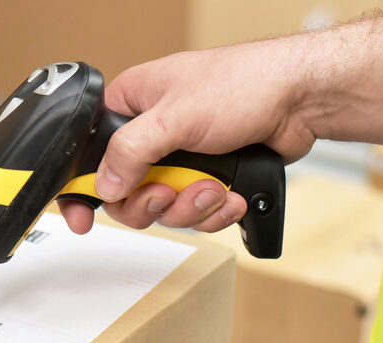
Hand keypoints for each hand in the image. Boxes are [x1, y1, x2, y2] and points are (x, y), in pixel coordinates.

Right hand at [59, 38, 317, 234]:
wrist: (302, 99)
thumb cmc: (245, 82)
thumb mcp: (174, 116)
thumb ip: (130, 151)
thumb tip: (104, 185)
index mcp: (131, 106)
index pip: (90, 154)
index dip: (82, 189)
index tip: (80, 219)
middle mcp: (151, 134)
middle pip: (125, 194)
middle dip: (152, 202)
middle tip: (168, 193)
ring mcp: (179, 159)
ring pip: (162, 209)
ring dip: (189, 207)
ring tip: (213, 189)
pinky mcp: (207, 178)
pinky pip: (194, 213)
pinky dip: (214, 211)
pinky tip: (230, 195)